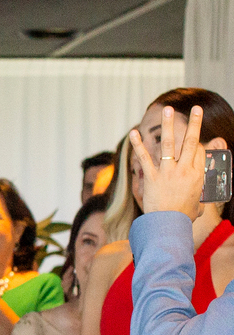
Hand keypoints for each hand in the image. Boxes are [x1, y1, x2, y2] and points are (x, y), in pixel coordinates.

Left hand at [130, 104, 206, 218]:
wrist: (167, 225)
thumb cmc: (182, 218)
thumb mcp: (198, 205)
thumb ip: (199, 198)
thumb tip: (199, 203)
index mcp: (198, 175)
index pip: (199, 151)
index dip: (196, 143)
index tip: (194, 139)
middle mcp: (185, 170)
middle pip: (192, 141)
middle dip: (195, 123)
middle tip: (196, 109)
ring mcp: (168, 172)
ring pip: (170, 144)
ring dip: (169, 125)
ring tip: (168, 109)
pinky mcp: (151, 176)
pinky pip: (144, 157)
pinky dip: (138, 144)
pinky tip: (134, 132)